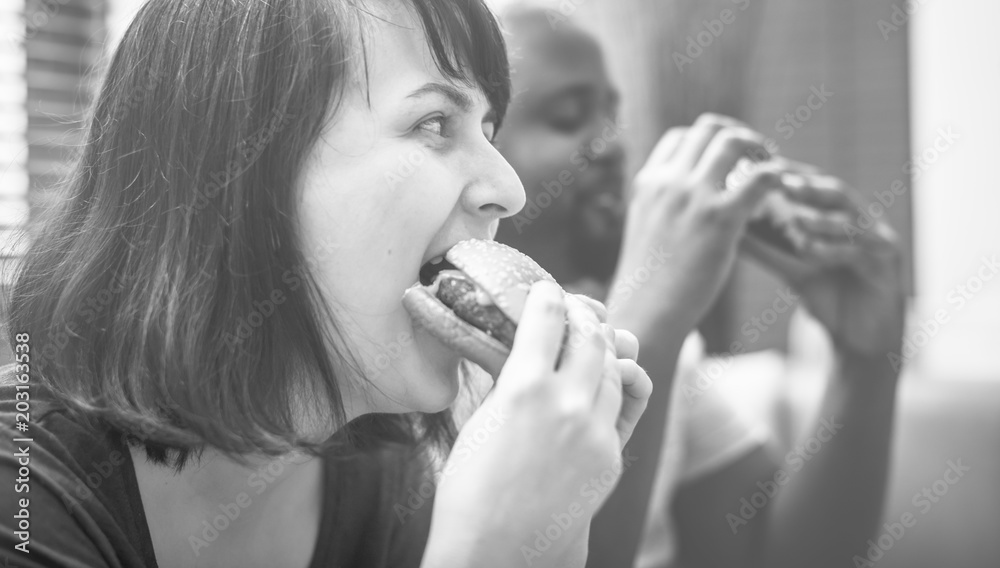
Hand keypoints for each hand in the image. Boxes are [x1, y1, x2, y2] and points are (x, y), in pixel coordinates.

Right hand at [423, 283, 651, 567]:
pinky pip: (620, 409)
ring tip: (592, 344)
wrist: (493, 550)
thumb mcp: (480, 419)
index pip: (548, 318)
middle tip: (577, 310)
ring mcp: (595, 432)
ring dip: (603, 351)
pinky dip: (611, 389)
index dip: (549, 296)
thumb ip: (509, 381)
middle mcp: (567, 402)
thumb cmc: (469, 488)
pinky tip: (601, 385)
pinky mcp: (611, 458)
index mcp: (524, 386)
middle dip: (584, 317)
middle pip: (592, 337)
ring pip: (614, 370)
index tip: (548, 290)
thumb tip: (525, 351)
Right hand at [608, 113, 781, 335]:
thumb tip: (687, 205)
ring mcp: (693, 197)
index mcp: (648, 183)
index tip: (728, 159)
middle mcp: (668, 181)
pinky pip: (760, 178)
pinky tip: (783, 193)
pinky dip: (776, 177)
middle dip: (738, 136)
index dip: (708, 141)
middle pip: (708, 128)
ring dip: (760, 148)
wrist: (647, 313)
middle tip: (758, 157)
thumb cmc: (649, 284)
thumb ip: (664, 208)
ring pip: (733, 141)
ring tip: (774, 168)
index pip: (681, 137)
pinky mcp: (720, 219)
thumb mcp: (646, 232)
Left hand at [742, 159, 905, 359]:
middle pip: (836, 193)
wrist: (861, 335)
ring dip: (820, 219)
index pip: (815, 185)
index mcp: (840, 214)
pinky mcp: (888, 262)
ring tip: (794, 219)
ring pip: (850, 221)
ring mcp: (878, 238)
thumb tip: (730, 232)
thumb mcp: (793, 268)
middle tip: (781, 182)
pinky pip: (859, 252)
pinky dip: (832, 250)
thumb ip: (766, 249)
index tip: (762, 167)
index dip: (790, 174)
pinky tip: (808, 250)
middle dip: (809, 186)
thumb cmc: (829, 295)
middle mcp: (862, 220)